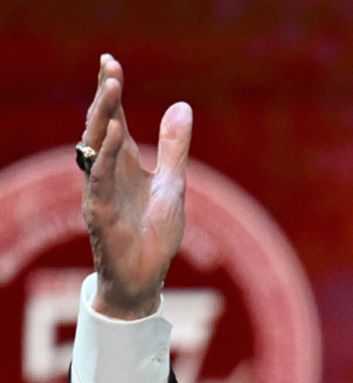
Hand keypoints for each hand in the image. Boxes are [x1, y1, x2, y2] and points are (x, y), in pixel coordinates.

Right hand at [80, 54, 192, 318]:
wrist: (147, 275)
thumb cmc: (155, 231)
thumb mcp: (174, 182)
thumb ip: (175, 148)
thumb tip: (182, 107)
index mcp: (124, 163)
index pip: (115, 119)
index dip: (112, 92)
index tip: (111, 61)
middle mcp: (107, 172)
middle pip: (101, 126)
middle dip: (105, 96)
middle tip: (110, 66)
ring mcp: (100, 190)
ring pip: (95, 147)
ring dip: (103, 117)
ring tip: (111, 87)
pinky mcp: (100, 211)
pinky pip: (99, 178)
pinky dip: (106, 155)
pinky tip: (113, 133)